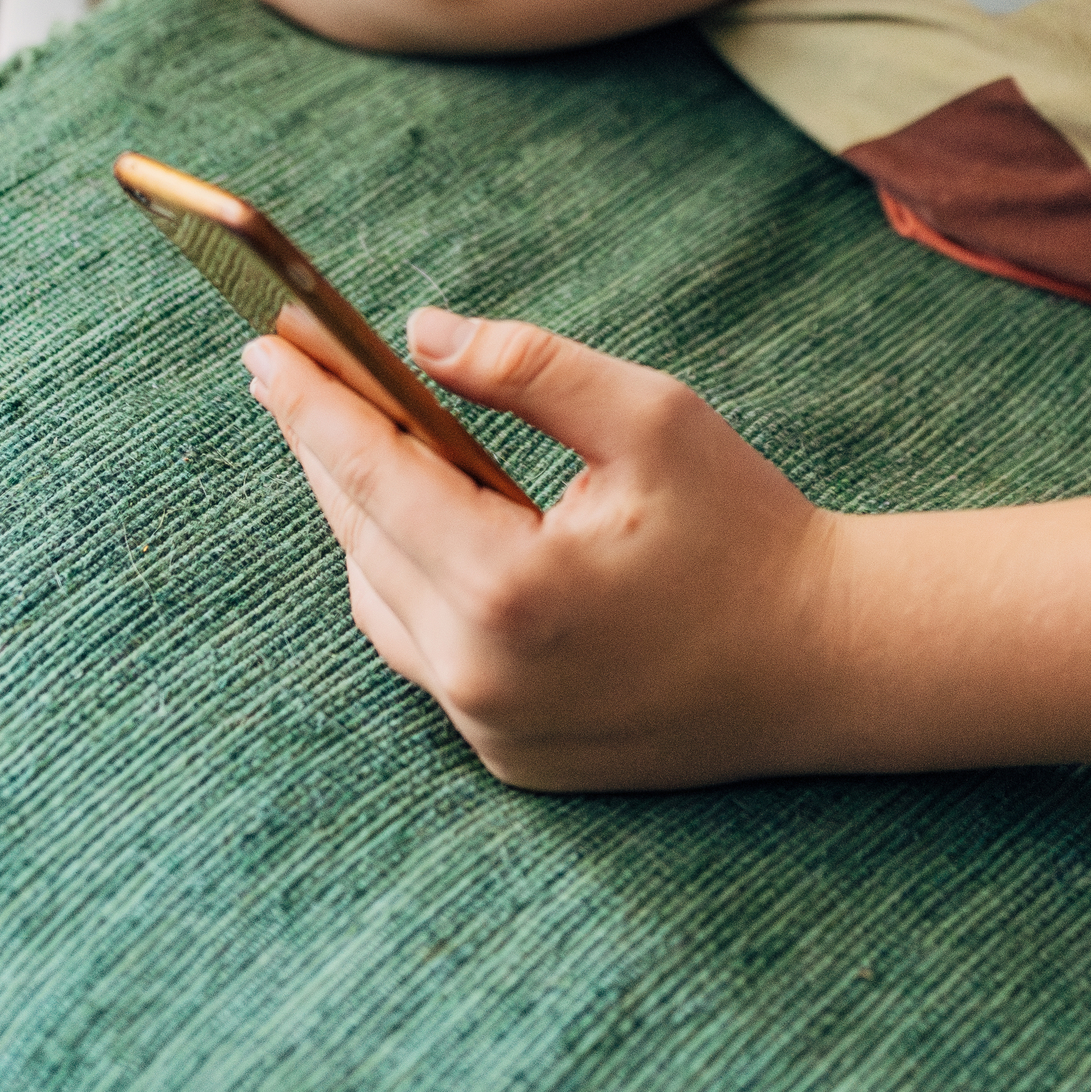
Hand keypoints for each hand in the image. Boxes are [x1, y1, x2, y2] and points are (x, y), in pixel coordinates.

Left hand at [241, 308, 844, 788]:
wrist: (828, 664)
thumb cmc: (748, 529)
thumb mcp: (651, 418)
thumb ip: (528, 367)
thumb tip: (417, 336)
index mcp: (511, 588)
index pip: (372, 477)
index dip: (311, 403)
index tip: (262, 345)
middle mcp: (482, 674)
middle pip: (364, 539)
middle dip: (325, 448)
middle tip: (292, 372)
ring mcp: (492, 728)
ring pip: (382, 604)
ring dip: (362, 520)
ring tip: (347, 438)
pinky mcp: (510, 756)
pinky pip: (425, 655)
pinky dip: (407, 584)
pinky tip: (412, 527)